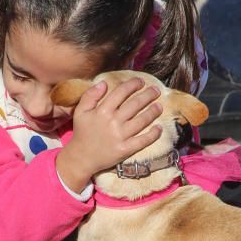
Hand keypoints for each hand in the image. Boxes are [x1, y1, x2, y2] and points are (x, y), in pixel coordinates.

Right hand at [56, 77, 162, 191]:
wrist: (81, 158)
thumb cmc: (82, 133)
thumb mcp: (80, 111)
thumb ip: (90, 95)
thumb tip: (104, 83)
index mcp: (102, 111)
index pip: (121, 92)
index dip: (133, 84)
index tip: (141, 81)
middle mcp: (113, 122)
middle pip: (135, 104)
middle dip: (148, 95)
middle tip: (156, 90)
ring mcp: (121, 136)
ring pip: (142, 121)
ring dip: (153, 112)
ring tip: (159, 106)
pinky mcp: (126, 149)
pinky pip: (143, 140)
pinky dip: (153, 134)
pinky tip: (159, 128)